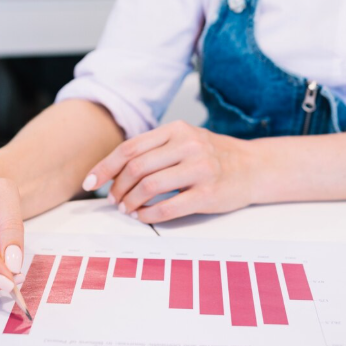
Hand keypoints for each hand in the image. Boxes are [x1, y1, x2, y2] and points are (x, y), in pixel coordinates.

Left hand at [81, 121, 256, 223]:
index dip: (105, 167)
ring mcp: (200, 169)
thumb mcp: (185, 140)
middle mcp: (188, 145)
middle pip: (136, 167)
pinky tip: (143, 216)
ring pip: (149, 186)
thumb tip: (115, 170)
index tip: (91, 182)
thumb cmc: (213, 156)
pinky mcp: (208, 194)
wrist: (254, 167)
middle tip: (113, 200)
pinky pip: (168, 207)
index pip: (130, 148)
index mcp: (176, 130)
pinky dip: (148, 214)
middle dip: (117, 188)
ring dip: (130, 202)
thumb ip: (155, 149)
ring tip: (127, 209)